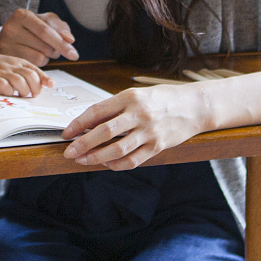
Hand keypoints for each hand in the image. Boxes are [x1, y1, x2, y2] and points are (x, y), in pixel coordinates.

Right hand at [0, 8, 76, 63]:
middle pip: (45, 46)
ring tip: (42, 49)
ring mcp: (6, 44)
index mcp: (22, 15)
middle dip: (56, 50)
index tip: (75, 55)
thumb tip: (69, 39)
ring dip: (48, 56)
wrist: (10, 36)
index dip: (62, 43)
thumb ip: (61, 27)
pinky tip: (35, 55)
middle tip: (56, 49)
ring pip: (40, 57)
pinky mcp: (7, 58)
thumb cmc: (33, 28)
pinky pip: (33, 65)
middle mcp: (11, 28)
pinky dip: (40, 63)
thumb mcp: (47, 21)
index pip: (46, 31)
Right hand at [0, 52, 51, 98]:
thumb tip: (39, 83)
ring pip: (21, 83)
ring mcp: (2, 72)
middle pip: (31, 77)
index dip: (44, 78)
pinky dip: (10, 93)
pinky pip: (6, 88)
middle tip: (32, 94)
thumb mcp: (9, 64)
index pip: (35, 69)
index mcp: (17, 61)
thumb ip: (23, 71)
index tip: (50, 85)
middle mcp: (12, 66)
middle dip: (35, 88)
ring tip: (20, 95)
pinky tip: (7, 93)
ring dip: (24, 92)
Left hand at [61, 84, 211, 170]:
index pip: (97, 111)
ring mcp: (149, 131)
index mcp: (130, 97)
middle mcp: (139, 114)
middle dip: (83, 144)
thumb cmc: (161, 99)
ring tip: (84, 160)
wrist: (194, 106)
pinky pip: (133, 160)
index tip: (66, 133)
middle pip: (105, 132)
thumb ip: (115, 108)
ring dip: (97, 157)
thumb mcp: (137, 95)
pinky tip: (107, 164)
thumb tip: (88, 123)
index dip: (78, 124)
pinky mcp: (158, 146)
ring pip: (117, 149)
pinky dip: (117, 164)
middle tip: (69, 152)